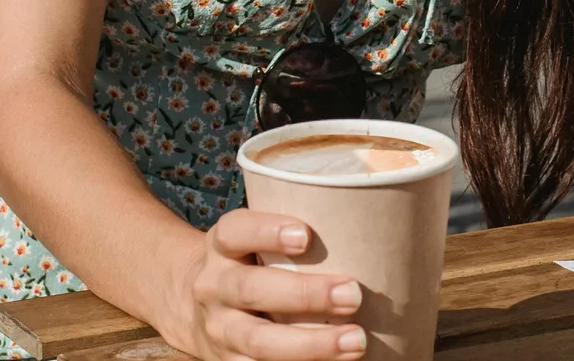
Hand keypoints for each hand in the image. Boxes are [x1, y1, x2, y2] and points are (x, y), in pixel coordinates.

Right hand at [165, 210, 367, 360]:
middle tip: (353, 295)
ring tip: (355, 342)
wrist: (194, 305)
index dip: (267, 231)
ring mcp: (219, 328)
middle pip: (251, 289)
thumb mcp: (257, 239)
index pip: (236, 231)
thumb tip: (378, 229)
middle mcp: (215, 285)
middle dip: (305, 295)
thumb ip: (295, 236)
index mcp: (223, 245)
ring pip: (257, 341)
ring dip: (309, 345)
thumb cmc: (253, 262)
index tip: (306, 236)